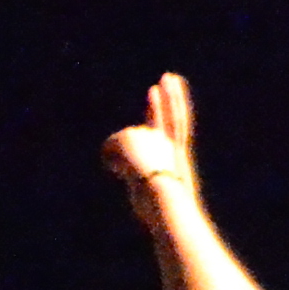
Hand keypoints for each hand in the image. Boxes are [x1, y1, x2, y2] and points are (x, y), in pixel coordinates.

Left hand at [105, 71, 196, 215]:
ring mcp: (153, 141)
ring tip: (128, 172)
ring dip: (119, 155)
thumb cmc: (166, 214)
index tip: (169, 90)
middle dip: (171, 95)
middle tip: (167, 76)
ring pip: (125, 140)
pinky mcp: (134, 139)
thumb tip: (147, 200)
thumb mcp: (160, 202)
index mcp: (178, 158)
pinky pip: (109, 147)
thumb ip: (153, 191)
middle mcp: (169, 145)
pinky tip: (119, 170)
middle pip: (170, 115)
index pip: (178, 128)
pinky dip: (110, 159)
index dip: (174, 108)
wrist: (165, 201)